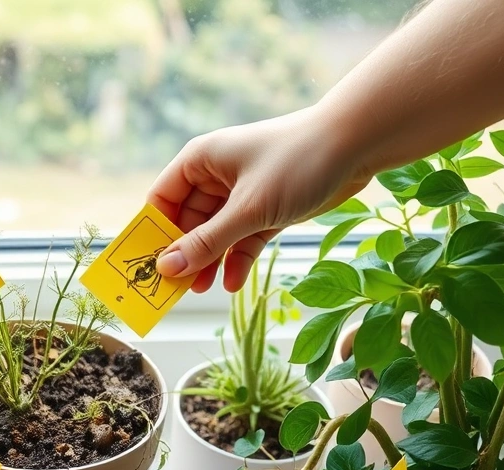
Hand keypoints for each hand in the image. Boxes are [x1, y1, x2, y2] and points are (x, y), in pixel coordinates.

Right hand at [148, 106, 371, 292]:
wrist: (357, 144)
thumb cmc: (296, 163)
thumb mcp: (247, 209)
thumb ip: (206, 242)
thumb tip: (166, 268)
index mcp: (199, 161)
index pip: (161, 200)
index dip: (153, 233)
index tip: (147, 267)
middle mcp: (216, 176)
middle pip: (187, 221)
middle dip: (184, 254)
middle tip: (174, 289)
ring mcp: (241, 194)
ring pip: (215, 233)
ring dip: (208, 261)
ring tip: (199, 291)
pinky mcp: (266, 208)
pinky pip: (242, 238)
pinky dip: (237, 259)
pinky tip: (234, 283)